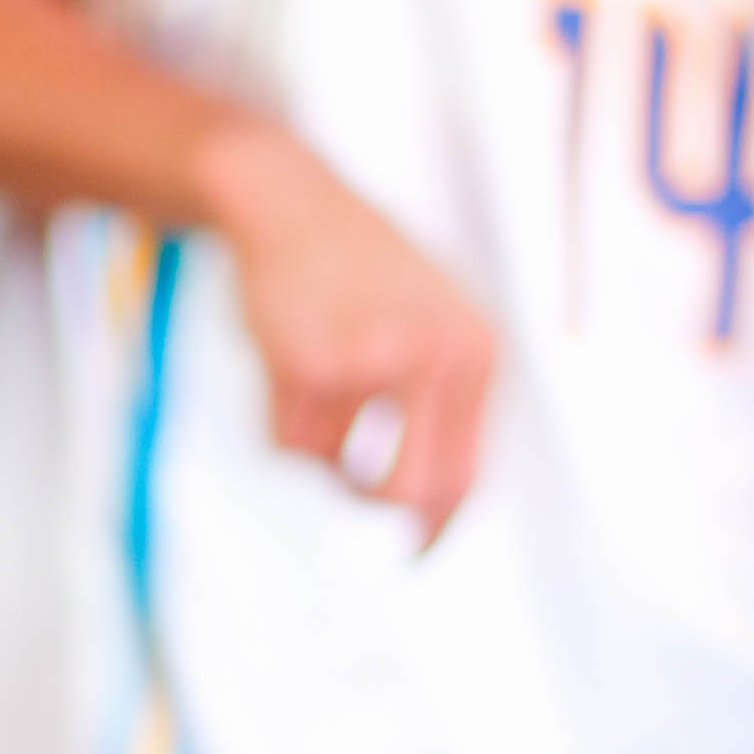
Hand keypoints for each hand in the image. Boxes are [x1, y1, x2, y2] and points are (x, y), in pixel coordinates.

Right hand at [199, 119, 497, 538]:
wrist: (288, 200)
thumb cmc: (356, 268)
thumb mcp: (426, 322)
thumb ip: (438, 405)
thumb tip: (424, 514)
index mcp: (475, 351)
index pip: (466, 473)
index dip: (436, 527)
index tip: (414, 552)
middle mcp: (434, 356)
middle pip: (406, 492)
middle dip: (370, 507)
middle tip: (347, 496)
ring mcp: (371, 360)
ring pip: (331, 467)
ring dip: (312, 442)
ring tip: (310, 378)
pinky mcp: (308, 364)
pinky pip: (286, 441)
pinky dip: (278, 418)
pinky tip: (282, 360)